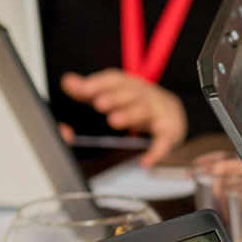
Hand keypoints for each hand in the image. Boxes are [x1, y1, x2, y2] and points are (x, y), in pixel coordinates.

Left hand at [59, 70, 185, 166]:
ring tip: (114, 121)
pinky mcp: (169, 132)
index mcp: (130, 86)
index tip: (83, 89)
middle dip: (115, 97)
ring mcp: (159, 113)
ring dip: (130, 115)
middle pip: (130, 93)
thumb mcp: (115, 94)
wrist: (173, 114)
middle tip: (99, 103)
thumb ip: (90, 90)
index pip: (115, 80)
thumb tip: (67, 81)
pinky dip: (156, 152)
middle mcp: (145, 96)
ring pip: (145, 111)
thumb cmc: (138, 104)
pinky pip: (164, 142)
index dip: (100, 83)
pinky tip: (145, 161)